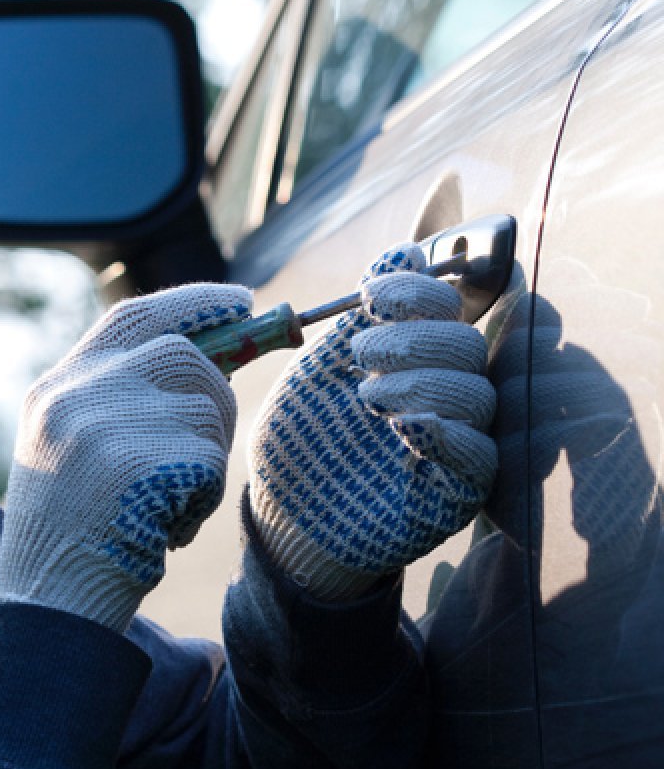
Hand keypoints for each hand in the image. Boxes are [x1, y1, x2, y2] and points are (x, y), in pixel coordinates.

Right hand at [0, 283, 251, 631]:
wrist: (49, 605)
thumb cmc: (70, 536)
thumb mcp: (73, 451)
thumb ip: (119, 400)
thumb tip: (211, 360)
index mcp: (55, 389)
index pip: (132, 318)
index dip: (192, 303)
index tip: (239, 301)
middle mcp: (76, 394)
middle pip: (183, 356)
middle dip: (216, 394)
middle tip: (212, 442)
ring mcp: (106, 424)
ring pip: (205, 407)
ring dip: (208, 459)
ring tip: (170, 504)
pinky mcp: (142, 461)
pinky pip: (211, 461)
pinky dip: (204, 499)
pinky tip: (168, 529)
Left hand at [249, 244, 497, 599]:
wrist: (286, 515)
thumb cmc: (300, 439)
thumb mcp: (316, 370)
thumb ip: (357, 318)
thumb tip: (403, 254)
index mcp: (410, 353)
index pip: (447, 303)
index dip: (420, 289)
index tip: (374, 296)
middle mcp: (441, 388)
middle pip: (466, 343)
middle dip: (413, 338)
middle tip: (362, 358)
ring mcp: (456, 438)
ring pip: (476, 391)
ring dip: (421, 383)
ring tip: (368, 399)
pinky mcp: (460, 487)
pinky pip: (481, 453)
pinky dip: (445, 433)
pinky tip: (406, 426)